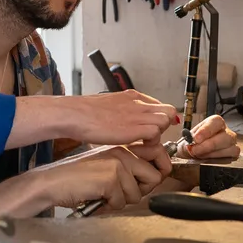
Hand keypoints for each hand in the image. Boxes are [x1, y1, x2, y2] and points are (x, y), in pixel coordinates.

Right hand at [0, 145, 167, 217]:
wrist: (53, 182)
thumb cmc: (78, 178)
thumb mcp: (108, 166)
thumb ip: (130, 167)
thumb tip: (156, 176)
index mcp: (123, 146)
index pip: (159, 151)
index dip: (161, 169)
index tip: (154, 178)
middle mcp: (123, 151)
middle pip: (155, 176)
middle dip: (141, 190)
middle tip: (121, 192)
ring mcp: (117, 163)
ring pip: (138, 193)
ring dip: (122, 200)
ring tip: (104, 193)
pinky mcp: (111, 178)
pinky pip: (122, 202)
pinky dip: (110, 205)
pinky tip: (97, 197)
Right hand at [60, 90, 177, 144]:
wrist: (74, 114)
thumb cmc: (85, 113)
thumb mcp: (109, 105)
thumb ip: (122, 110)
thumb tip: (125, 120)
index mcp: (131, 96)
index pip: (158, 104)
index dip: (157, 117)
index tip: (152, 128)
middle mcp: (138, 103)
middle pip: (167, 110)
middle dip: (164, 124)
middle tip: (151, 136)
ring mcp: (138, 114)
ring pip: (165, 120)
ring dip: (159, 134)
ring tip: (145, 142)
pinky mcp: (135, 128)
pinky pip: (156, 133)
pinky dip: (152, 142)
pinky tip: (140, 146)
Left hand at [175, 115, 238, 159]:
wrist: (194, 151)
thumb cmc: (193, 142)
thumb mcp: (188, 138)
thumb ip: (189, 139)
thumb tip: (191, 142)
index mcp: (216, 122)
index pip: (216, 122)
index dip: (206, 130)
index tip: (196, 139)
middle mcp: (227, 131)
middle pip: (226, 137)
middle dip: (208, 146)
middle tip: (195, 150)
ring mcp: (232, 143)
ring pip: (230, 149)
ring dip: (212, 154)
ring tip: (199, 155)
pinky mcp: (233, 155)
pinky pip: (230, 158)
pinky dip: (217, 160)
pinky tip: (207, 159)